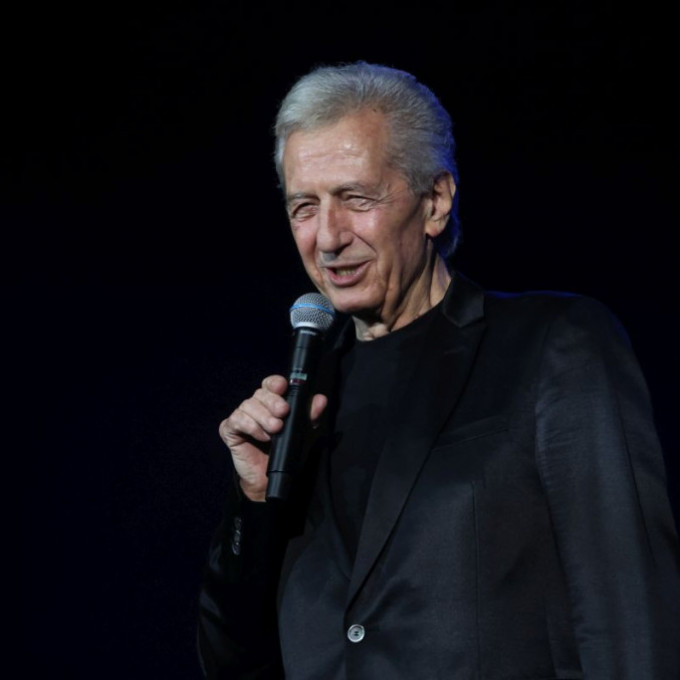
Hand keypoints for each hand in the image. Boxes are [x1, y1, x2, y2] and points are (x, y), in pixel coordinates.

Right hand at [218, 375, 327, 501]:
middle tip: (283, 414)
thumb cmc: (284, 452)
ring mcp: (241, 416)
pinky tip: (261, 436)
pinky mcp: (229, 429)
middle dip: (273, 402)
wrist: (268, 479)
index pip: (270, 384)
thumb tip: (321, 400)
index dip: (275, 383)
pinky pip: (236, 420)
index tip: (283, 387)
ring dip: (263, 417)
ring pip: (248, 405)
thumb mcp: (302, 433)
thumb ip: (310, 416)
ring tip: (274, 431)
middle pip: (260, 393)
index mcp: (271, 402)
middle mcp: (255, 406)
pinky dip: (250, 426)